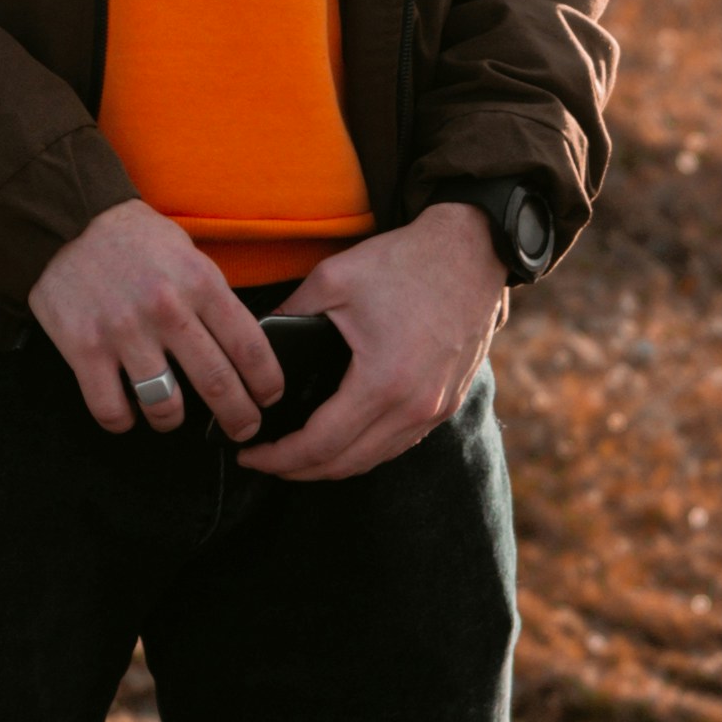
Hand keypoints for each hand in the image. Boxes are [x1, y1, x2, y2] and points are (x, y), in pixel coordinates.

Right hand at [29, 202, 283, 442]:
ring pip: (164, 406)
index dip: (267, 382)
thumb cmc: (134, 240)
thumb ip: (211, 297)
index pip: (249, 346)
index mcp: (199, 282)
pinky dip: (123, 422)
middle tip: (243, 429)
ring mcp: (124, 332)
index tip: (269, 398)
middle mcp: (166, 310)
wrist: (68, 220)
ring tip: (172, 417)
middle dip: (238, 417)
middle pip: (217, 384)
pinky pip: (111, 409)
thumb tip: (240, 348)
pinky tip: (128, 413)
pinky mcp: (85, 349)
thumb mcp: (187, 253)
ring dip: (173, 421)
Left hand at [238, 205, 506, 482]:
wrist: (472, 251)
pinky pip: (399, 443)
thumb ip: (288, 315)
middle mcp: (414, 406)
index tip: (250, 455)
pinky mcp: (448, 401)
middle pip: (345, 464)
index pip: (319, 444)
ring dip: (332, 465)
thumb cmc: (404, 262)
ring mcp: (436, 408)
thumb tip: (257, 346)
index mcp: (382, 382)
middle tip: (264, 460)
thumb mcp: (332, 279)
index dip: (278, 457)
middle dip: (298, 470)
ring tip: (296, 455)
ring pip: (374, 460)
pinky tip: (341, 439)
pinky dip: (365, 450)